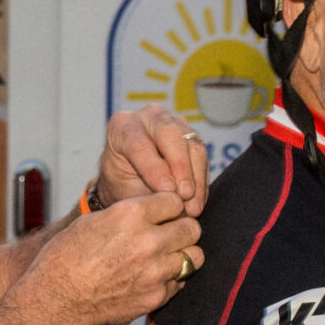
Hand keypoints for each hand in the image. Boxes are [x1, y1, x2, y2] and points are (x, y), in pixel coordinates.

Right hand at [17, 192, 201, 324]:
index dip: (170, 207)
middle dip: (183, 229)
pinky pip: (179, 283)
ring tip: (166, 257)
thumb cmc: (65, 259)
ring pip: (194, 257)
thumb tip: (151, 211)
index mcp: (130, 215)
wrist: (57, 300)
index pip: (175, 200)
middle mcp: (148, 241)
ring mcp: (155, 271)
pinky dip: (170, 280)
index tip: (165, 214)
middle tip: (171, 235)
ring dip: (183, 255)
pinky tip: (151, 278)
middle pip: (192, 228)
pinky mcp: (156, 296)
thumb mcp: (93, 221)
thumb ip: (128, 214)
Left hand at [93, 104, 209, 218]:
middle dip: (180, 168)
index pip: (140, 144)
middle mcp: (149, 117)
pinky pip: (202, 155)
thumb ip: (144, 194)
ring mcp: (174, 122)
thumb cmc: (122, 185)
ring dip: (195, 178)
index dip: (155, 168)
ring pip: (192, 144)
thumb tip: (170, 200)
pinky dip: (201, 181)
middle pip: (170, 134)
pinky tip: (197, 202)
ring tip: (192, 208)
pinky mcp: (192, 134)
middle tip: (184, 196)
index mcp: (122, 126)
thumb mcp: (124, 192)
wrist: (131, 182)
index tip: (166, 191)